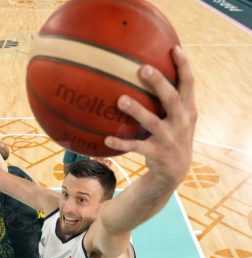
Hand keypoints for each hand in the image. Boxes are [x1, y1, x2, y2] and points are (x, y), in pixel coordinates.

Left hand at [104, 46, 196, 184]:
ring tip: (120, 100)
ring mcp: (169, 138)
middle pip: (172, 99)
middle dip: (159, 83)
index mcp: (188, 109)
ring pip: (152, 122)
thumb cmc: (171, 134)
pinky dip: (121, 143)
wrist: (175, 171)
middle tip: (142, 68)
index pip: (189, 84)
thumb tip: (147, 69)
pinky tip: (107, 139)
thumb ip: (170, 97)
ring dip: (136, 111)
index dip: (184, 66)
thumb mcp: (178, 117)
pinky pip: (136, 147)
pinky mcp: (157, 153)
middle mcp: (181, 122)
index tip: (174, 48)